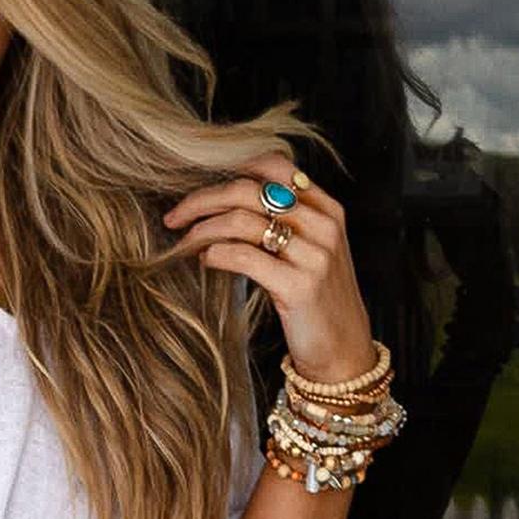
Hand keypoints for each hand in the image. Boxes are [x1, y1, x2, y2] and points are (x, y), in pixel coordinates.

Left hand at [162, 152, 374, 385]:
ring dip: (202, 230)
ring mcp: (314, 255)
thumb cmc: (318, 303)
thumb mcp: (311, 253)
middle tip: (174, 217)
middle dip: (202, 200)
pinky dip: (216, 254)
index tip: (200, 190)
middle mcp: (323, 225)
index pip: (275, 165)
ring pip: (242, 221)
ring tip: (185, 243)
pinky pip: (244, 256)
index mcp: (327, 210)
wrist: (344, 353)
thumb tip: (227, 203)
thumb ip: (286, 224)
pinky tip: (206, 261)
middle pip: (249, 190)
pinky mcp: (299, 286)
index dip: (231, 169)